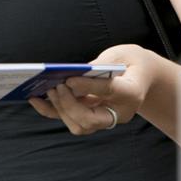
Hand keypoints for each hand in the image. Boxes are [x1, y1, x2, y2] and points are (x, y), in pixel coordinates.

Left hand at [28, 44, 156, 135]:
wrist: (144, 76)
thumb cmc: (132, 62)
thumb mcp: (122, 55)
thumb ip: (101, 65)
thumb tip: (73, 75)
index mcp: (131, 92)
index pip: (109, 91)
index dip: (88, 87)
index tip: (68, 80)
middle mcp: (119, 112)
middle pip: (90, 120)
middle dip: (70, 104)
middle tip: (57, 86)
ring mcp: (106, 119)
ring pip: (79, 125)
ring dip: (60, 109)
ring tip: (46, 89)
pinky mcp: (93, 119)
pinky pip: (71, 121)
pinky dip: (52, 111)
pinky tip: (36, 99)